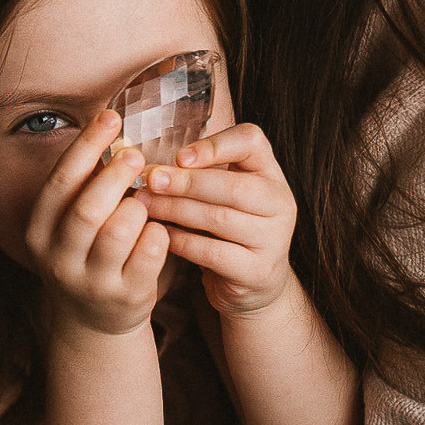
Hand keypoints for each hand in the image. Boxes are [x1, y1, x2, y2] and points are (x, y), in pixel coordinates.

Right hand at [23, 111, 169, 336]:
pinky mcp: (124, 298)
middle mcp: (58, 258)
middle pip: (87, 209)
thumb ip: (85, 184)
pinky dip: (158, 235)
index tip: (111, 116)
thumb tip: (110, 124)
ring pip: (118, 233)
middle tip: (136, 154)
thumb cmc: (88, 253)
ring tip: (146, 198)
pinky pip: (147, 257)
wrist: (94, 320)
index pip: (60, 181)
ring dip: (137, 208)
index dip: (86, 145)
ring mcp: (90, 282)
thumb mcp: (70, 223)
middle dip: (114, 175)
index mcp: (39, 230)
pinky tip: (161, 227)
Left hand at [138, 123, 298, 320]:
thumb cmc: (226, 230)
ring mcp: (273, 239)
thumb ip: (199, 175)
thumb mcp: (221, 196)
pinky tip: (160, 234)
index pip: (251, 141)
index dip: (215, 145)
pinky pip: (213, 252)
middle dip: (186, 182)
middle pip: (234, 185)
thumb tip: (150, 167)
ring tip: (145, 204)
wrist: (251, 284)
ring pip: (220, 218)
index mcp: (270, 174)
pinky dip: (182, 241)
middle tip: (150, 180)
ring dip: (175, 209)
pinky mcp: (257, 271)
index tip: (179, 157)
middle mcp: (280, 204)